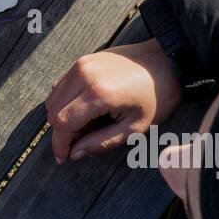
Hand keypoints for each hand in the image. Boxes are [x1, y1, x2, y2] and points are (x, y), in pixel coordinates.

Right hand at [45, 37, 181, 163]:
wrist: (165, 61)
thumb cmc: (156, 97)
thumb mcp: (134, 128)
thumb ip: (102, 142)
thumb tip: (75, 153)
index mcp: (98, 94)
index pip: (62, 123)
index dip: (59, 145)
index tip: (64, 158)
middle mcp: (84, 76)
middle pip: (53, 111)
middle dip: (61, 133)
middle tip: (80, 142)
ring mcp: (81, 65)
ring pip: (54, 97)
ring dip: (62, 116)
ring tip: (86, 125)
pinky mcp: (83, 60)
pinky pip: (62, 85)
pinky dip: (65, 101)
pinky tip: (84, 109)